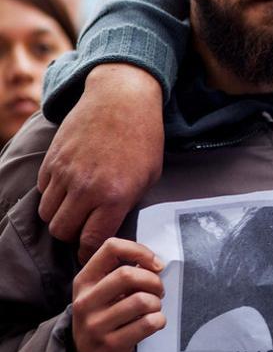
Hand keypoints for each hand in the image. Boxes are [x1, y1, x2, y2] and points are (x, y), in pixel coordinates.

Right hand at [38, 63, 163, 261]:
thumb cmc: (143, 138)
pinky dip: (52, 195)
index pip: (90, 240)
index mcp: (115, 196)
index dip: (89, 251)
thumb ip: (128, 204)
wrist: (122, 99)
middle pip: (62, 231)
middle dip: (73, 235)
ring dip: (60, 216)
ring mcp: (65, 173)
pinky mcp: (52, 159)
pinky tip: (69, 188)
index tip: (91, 252)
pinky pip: (42, 191)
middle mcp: (86, 188)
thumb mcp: (150, 176)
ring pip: (48, 214)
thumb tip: (111, 226)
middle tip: (83, 228)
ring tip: (76, 209)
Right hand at [71, 238, 165, 351]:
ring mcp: (95, 325)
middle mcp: (85, 301)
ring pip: (142, 300)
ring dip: (156, 303)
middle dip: (153, 281)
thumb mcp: (103, 293)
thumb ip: (124, 274)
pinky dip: (159, 320)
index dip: (139, 251)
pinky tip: (153, 323)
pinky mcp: (110, 345)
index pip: (111, 248)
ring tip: (153, 309)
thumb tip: (154, 263)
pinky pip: (148, 323)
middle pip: (128, 274)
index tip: (155, 264)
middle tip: (158, 292)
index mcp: (84, 281)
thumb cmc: (105, 318)